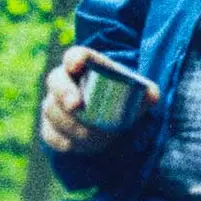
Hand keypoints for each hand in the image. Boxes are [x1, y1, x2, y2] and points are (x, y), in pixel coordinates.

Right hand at [39, 46, 156, 153]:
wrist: (109, 120)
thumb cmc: (123, 98)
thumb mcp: (139, 93)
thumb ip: (148, 92)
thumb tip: (152, 97)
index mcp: (87, 64)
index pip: (76, 55)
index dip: (74, 58)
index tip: (76, 65)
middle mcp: (65, 79)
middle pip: (56, 80)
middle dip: (64, 92)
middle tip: (76, 106)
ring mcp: (53, 102)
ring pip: (51, 110)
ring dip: (69, 123)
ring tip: (90, 135)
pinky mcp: (50, 125)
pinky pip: (49, 133)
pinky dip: (61, 140)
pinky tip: (75, 145)